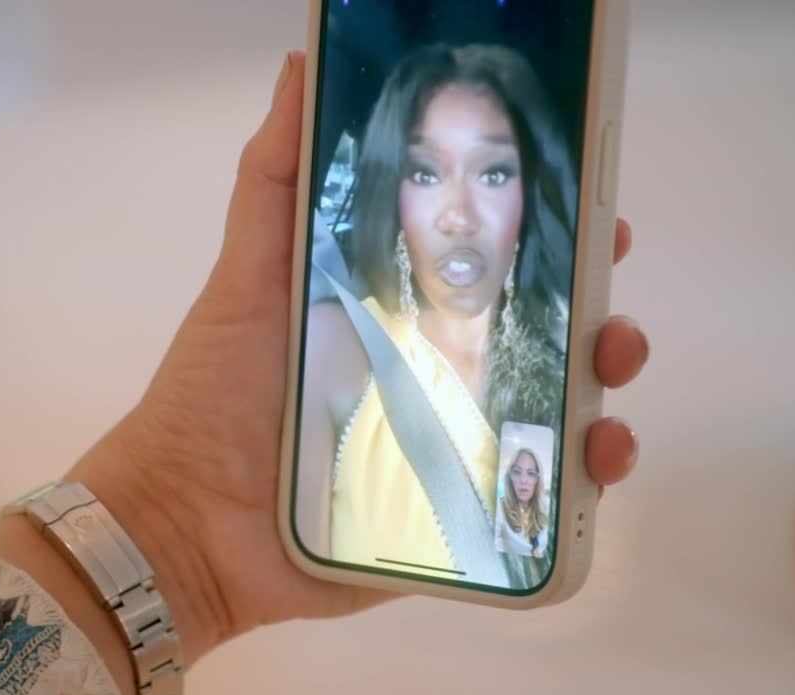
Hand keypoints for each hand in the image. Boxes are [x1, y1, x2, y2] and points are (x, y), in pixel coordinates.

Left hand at [71, 52, 648, 664]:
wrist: (185, 526)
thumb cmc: (214, 398)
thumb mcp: (247, 278)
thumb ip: (275, 181)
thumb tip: (301, 68)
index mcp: (393, 318)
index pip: (491, 270)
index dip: (547, 239)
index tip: (587, 210)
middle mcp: (431, 380)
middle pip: (538, 340)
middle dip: (592, 312)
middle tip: (606, 298)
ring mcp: (447, 453)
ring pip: (552, 416)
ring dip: (601, 390)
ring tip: (609, 372)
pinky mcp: (454, 526)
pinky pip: (537, 505)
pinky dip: (582, 483)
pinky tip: (594, 460)